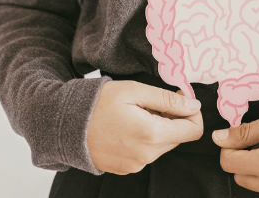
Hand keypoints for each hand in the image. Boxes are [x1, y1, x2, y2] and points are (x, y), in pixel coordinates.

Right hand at [86, 80, 202, 174]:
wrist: (64, 125)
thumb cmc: (98, 103)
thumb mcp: (134, 90)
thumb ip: (168, 99)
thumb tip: (194, 105)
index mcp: (152, 134)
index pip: (194, 130)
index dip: (192, 113)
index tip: (179, 99)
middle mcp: (147, 155)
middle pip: (178, 137)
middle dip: (172, 119)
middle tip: (152, 102)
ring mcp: (136, 165)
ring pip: (162, 145)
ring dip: (158, 128)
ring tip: (136, 113)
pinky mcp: (126, 168)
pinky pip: (147, 153)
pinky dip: (145, 139)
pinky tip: (128, 126)